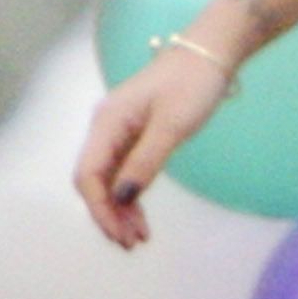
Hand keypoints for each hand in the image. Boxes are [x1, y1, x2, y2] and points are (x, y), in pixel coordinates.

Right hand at [76, 44, 233, 247]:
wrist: (209, 55)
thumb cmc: (192, 84)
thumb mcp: (172, 126)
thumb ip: (145, 162)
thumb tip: (122, 198)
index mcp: (107, 123)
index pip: (88, 175)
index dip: (100, 209)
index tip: (120, 234)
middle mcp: (105, 128)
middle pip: (94, 181)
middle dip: (108, 214)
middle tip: (131, 243)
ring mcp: (119, 132)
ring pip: (109, 180)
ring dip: (120, 210)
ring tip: (140, 238)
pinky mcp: (134, 135)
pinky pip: (124, 172)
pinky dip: (131, 195)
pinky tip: (141, 216)